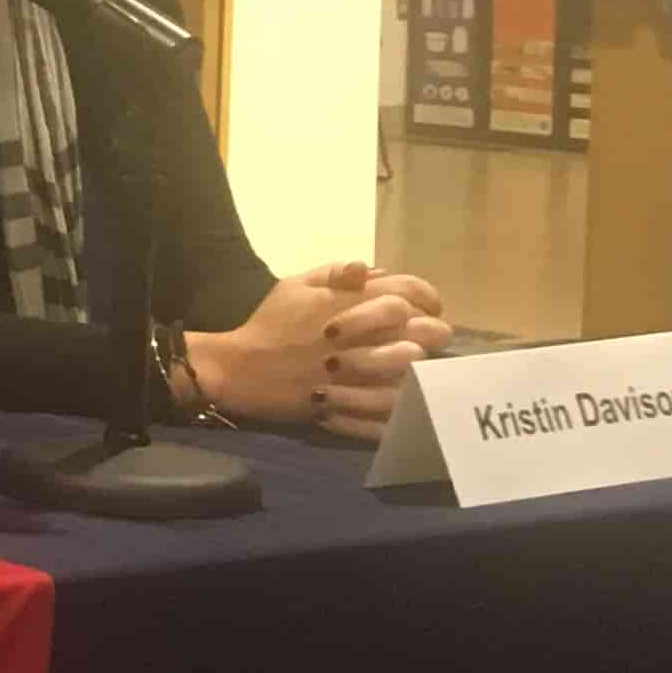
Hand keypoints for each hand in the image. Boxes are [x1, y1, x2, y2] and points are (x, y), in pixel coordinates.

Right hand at [183, 261, 450, 435]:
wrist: (239, 369)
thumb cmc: (269, 324)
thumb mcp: (293, 286)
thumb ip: (333, 272)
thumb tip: (371, 268)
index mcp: (343, 302)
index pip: (405, 290)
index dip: (427, 296)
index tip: (430, 306)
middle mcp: (353, 335)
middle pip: (417, 328)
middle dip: (432, 330)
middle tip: (431, 336)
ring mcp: (351, 371)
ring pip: (408, 366)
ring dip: (419, 363)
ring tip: (417, 365)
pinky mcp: (347, 403)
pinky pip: (389, 405)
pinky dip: (404, 401)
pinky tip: (406, 396)